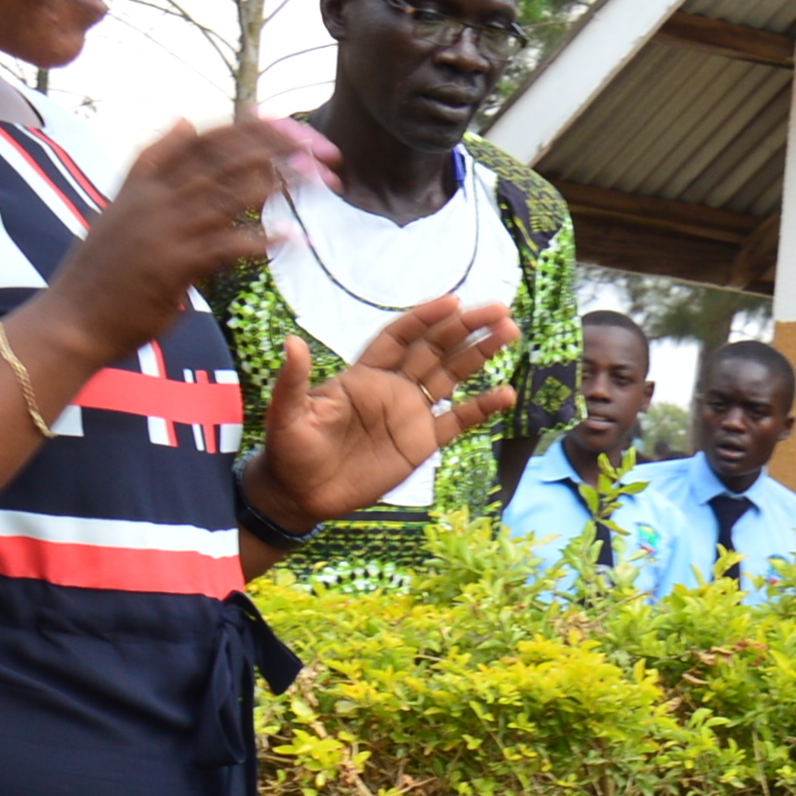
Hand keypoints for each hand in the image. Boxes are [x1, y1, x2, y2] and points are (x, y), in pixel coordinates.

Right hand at [38, 115, 334, 355]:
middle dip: (270, 147)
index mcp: (141, 183)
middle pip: (219, 159)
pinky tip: (292, 239)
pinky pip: (224, 247)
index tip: (282, 121)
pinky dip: (260, 241)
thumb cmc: (104, 270)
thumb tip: (183, 119)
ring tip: (314, 175)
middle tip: (313, 144)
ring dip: (275, 183)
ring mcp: (161, 231)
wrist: (73, 319)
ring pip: (225, 194)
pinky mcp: (172, 267)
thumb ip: (153, 164)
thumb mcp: (124, 204)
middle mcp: (151, 199)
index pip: (199, 140)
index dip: (243, 127)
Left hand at [257, 295, 519, 528]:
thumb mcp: (287, 413)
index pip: (399, 337)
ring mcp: (410, 414)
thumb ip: (293, 380)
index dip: (425, 318)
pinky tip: (506, 394)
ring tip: (509, 333)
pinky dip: (482, 408)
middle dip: (465, 327)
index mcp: (362, 375)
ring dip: (479, 355)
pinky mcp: (422, 443)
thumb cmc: (290, 450)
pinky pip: (459, 421)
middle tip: (498, 310)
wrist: (303, 493)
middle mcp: (391, 388)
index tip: (452, 302)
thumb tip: (290, 342)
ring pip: (452, 376)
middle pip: (435, 349)